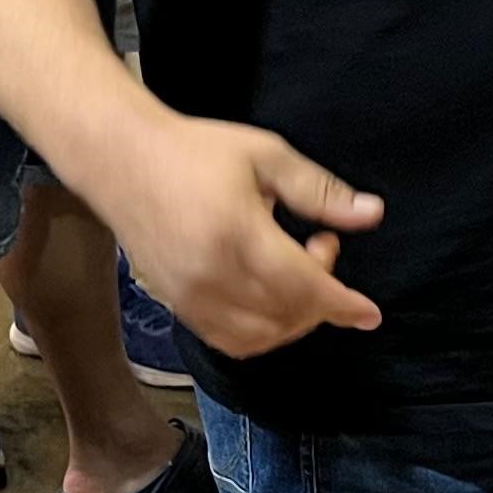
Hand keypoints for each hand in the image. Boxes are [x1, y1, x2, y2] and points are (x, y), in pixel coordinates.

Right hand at [109, 111, 384, 360]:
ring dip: (294, 319)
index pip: (304, 288)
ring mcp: (189, 296)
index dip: (343, 305)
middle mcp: (211, 275)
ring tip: (294, 270)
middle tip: (320, 245)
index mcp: (238, 234)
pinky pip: (228, 340)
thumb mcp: (266, 155)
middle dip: (321, 296)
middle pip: (287, 316)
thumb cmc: (194, 151)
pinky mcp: (174, 305)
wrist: (120, 159)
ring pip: (260, 337)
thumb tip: (372, 214)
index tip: (370, 313)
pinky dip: (261, 333)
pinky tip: (270, 300)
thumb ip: (320, 191)